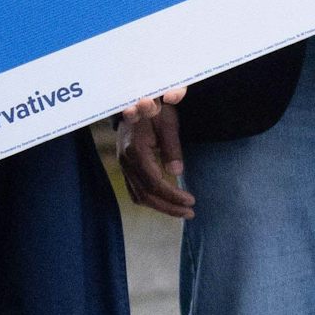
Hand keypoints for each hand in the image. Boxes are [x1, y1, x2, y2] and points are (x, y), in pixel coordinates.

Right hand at [116, 94, 193, 219]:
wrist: (132, 102)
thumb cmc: (153, 111)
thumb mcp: (167, 123)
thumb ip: (172, 147)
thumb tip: (176, 172)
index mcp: (136, 150)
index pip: (155, 183)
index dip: (173, 195)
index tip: (191, 201)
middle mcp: (126, 160)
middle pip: (146, 194)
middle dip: (169, 206)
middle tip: (190, 212)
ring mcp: (123, 164)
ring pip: (138, 195)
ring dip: (160, 207)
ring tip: (181, 211)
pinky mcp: (124, 166)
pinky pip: (134, 190)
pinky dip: (149, 200)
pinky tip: (164, 202)